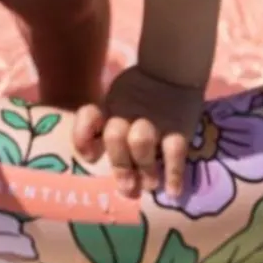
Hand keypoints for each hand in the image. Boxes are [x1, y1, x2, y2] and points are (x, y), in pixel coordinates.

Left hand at [72, 66, 203, 199]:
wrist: (174, 70)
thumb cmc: (139, 91)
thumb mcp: (116, 98)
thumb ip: (106, 124)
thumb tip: (99, 163)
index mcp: (110, 106)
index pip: (88, 116)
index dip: (83, 137)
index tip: (91, 157)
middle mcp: (127, 112)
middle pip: (114, 136)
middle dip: (120, 166)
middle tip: (127, 188)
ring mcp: (154, 119)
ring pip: (140, 142)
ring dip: (144, 169)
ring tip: (150, 184)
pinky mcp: (179, 126)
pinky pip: (175, 152)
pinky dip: (173, 174)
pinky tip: (172, 191)